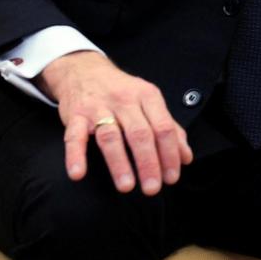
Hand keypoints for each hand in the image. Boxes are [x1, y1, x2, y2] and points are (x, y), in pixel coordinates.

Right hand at [40, 50, 192, 195]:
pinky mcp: (75, 115)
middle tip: (152, 188)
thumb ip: (169, 128)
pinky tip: (78, 174)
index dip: (170, 154)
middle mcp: (124, 100)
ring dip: (119, 163)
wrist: (84, 71)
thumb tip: (186, 157)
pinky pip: (74, 136)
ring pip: (111, 136)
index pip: (164, 127)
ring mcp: (98, 107)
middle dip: (148, 163)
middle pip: (140, 134)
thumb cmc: (122, 92)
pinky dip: (75, 155)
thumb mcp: (149, 102)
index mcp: (148, 96)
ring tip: (126, 186)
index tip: (172, 177)